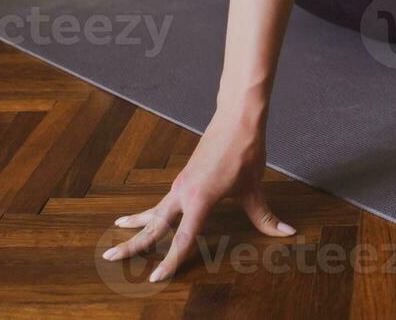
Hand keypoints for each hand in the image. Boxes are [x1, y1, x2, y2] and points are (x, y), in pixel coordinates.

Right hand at [102, 110, 293, 282]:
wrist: (237, 118)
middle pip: (154, 225)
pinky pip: (164, 200)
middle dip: (133, 244)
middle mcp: (184, 193)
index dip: (171, 261)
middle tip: (109, 258)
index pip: (183, 238)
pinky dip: (152, 211)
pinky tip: (147, 216)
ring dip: (137, 224)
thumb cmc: (245, 150)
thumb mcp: (254, 187)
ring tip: (117, 231)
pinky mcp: (185, 177)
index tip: (156, 277)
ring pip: (155, 211)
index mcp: (200, 199)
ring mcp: (182, 184)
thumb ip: (265, 215)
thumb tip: (287, 232)